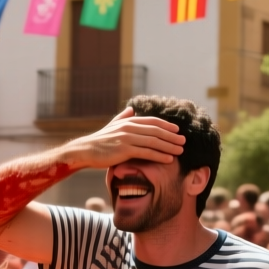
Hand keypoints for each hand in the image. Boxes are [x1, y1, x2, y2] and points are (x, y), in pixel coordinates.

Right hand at [65, 108, 185, 169]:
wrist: (85, 150)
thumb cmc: (100, 140)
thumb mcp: (112, 125)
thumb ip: (123, 117)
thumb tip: (131, 110)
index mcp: (128, 121)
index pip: (153, 121)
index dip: (167, 125)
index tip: (177, 131)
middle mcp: (129, 127)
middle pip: (156, 131)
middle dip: (172, 136)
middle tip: (183, 142)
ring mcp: (127, 138)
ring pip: (154, 142)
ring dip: (169, 146)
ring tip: (180, 151)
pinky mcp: (124, 150)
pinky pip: (146, 153)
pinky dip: (159, 156)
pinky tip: (168, 159)